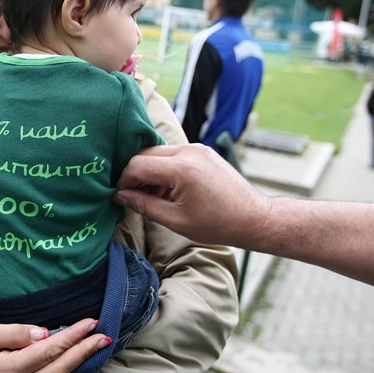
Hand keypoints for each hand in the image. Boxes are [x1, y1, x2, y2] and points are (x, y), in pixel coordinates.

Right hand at [0, 318, 108, 372]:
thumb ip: (10, 334)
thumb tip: (42, 333)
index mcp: (6, 371)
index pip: (48, 350)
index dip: (73, 336)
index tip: (91, 322)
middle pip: (57, 370)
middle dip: (82, 352)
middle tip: (103, 335)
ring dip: (74, 364)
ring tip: (94, 348)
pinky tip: (69, 363)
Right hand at [114, 143, 268, 245]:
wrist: (254, 218)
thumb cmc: (218, 224)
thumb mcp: (175, 220)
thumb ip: (144, 205)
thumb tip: (120, 196)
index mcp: (182, 168)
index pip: (138, 165)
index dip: (124, 180)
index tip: (119, 195)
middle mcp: (189, 151)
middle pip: (146, 154)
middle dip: (135, 174)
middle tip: (132, 195)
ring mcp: (197, 149)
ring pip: (159, 153)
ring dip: (150, 171)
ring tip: (152, 196)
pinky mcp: (203, 151)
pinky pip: (174, 155)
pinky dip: (165, 169)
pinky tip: (167, 190)